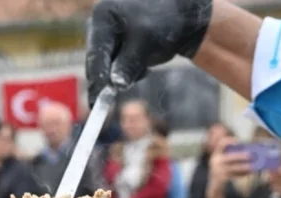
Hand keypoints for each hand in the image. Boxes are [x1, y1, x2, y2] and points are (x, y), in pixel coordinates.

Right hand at [85, 0, 211, 104]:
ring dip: (121, 75)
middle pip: (97, 61)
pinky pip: (116, 66)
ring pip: (107, 66)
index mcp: (103, 18)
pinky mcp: (119, 46)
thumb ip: (128, 65)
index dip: (97, 78)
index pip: (95, 54)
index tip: (98, 100)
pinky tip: (144, 67)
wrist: (185, 15)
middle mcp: (101, 26)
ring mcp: (109, 36)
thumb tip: (115, 85)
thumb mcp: (146, 43)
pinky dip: (128, 71)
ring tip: (144, 69)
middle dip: (109, 77)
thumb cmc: (165, 20)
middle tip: (115, 95)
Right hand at [205, 137, 249, 197]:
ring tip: (253, 167)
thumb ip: (233, 156)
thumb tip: (249, 152)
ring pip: (234, 168)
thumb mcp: (225, 161)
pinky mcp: (222, 179)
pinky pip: (234, 175)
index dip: (230, 141)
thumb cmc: (223, 170)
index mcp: (216, 154)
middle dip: (241, 156)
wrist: (214, 185)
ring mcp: (217, 171)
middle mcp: (215, 161)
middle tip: (251, 155)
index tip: (239, 141)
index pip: (221, 144)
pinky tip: (250, 172)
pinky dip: (243, 173)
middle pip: (230, 157)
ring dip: (244, 166)